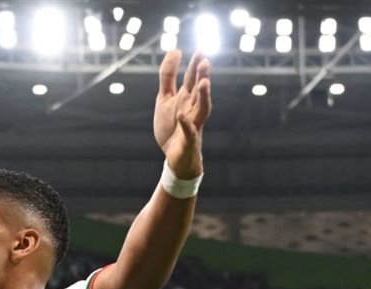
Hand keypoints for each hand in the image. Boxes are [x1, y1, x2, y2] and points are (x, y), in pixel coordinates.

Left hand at [154, 49, 211, 178]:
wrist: (175, 157)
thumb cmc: (172, 125)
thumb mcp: (165, 98)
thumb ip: (168, 76)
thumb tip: (175, 50)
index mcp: (187, 98)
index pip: (192, 79)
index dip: (195, 66)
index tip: (200, 51)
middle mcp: (193, 109)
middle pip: (199, 91)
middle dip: (202, 76)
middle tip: (205, 62)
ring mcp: (193, 124)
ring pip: (202, 108)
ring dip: (203, 96)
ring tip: (203, 83)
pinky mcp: (188, 140)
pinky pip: (189, 132)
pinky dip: (186, 124)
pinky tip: (181, 116)